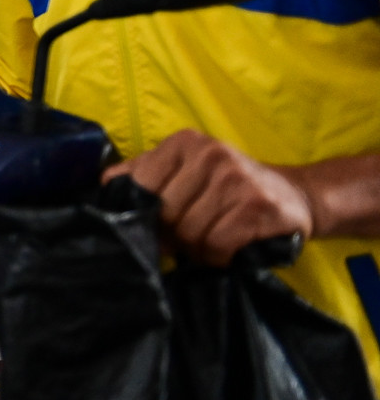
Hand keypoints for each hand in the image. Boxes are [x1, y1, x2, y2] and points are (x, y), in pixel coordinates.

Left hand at [105, 129, 312, 266]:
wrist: (295, 197)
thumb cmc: (228, 189)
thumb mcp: (184, 171)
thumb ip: (142, 175)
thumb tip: (106, 187)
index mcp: (185, 143)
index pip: (139, 186)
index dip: (146, 214)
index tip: (161, 223)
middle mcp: (211, 154)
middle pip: (165, 214)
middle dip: (175, 235)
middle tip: (194, 234)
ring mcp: (237, 179)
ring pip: (190, 233)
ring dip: (199, 248)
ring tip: (216, 238)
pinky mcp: (260, 207)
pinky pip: (217, 245)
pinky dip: (220, 256)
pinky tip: (233, 247)